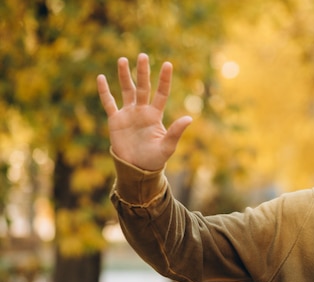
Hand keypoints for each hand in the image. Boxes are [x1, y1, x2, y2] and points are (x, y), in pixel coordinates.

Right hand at [96, 53, 191, 170]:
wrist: (136, 169)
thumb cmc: (154, 160)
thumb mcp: (167, 146)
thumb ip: (176, 132)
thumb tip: (189, 118)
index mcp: (155, 115)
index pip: (161, 93)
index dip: (164, 80)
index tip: (168, 64)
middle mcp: (142, 111)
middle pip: (142, 87)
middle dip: (142, 72)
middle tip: (143, 55)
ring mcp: (128, 114)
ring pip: (126, 90)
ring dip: (124, 76)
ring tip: (123, 59)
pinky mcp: (115, 120)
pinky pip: (109, 103)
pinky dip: (104, 91)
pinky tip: (101, 77)